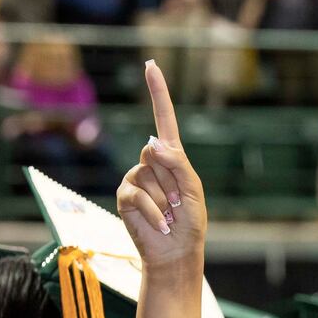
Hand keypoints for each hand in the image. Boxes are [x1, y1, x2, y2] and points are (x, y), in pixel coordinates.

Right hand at [117, 60, 206, 283]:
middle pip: (155, 153)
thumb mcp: (193, 190)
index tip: (151, 65)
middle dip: (171, 180)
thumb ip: (178, 164)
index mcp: (172, 157)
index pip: (163, 119)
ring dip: (164, 200)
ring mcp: (135, 178)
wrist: (176, 252)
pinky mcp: (124, 196)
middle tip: (178, 203)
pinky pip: (137, 195)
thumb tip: (153, 143)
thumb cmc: (190, 223)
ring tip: (170, 214)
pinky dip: (153, 212)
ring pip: (147, 176)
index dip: (157, 92)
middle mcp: (150, 163)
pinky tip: (160, 224)